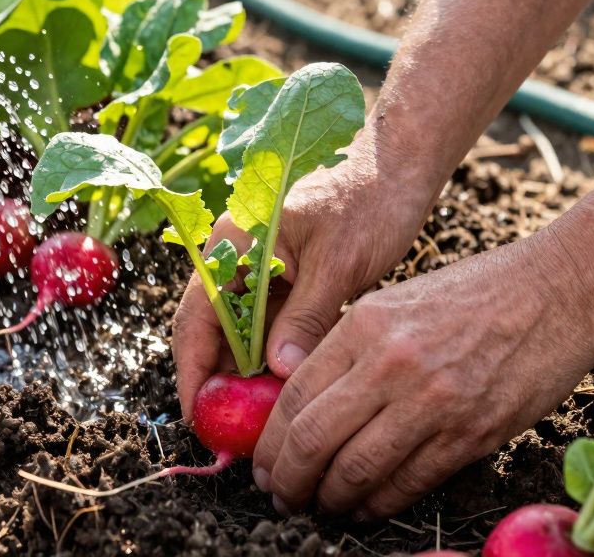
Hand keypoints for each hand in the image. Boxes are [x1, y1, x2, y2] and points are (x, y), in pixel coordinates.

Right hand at [172, 132, 437, 420]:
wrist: (401, 159)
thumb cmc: (368, 197)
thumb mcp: (338, 262)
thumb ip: (306, 317)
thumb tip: (280, 374)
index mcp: (235, 243)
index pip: (197, 318)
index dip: (192, 371)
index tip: (198, 417)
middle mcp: (239, 256)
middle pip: (214, 331)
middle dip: (220, 383)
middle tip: (235, 434)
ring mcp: (264, 267)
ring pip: (244, 333)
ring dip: (250, 375)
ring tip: (263, 422)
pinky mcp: (291, 276)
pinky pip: (271, 325)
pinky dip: (276, 357)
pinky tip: (289, 390)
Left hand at [250, 229, 593, 518]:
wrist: (560, 289)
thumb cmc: (477, 291)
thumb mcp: (397, 301)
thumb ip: (350, 347)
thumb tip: (305, 400)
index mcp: (364, 324)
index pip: (292, 395)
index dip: (269, 442)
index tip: (263, 463)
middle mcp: (390, 363)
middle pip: (313, 439)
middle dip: (287, 479)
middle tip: (280, 496)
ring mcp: (432, 401)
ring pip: (356, 470)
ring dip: (328, 499)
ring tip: (319, 507)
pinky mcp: (472, 433)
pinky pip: (408, 482)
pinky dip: (378, 504)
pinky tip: (365, 507)